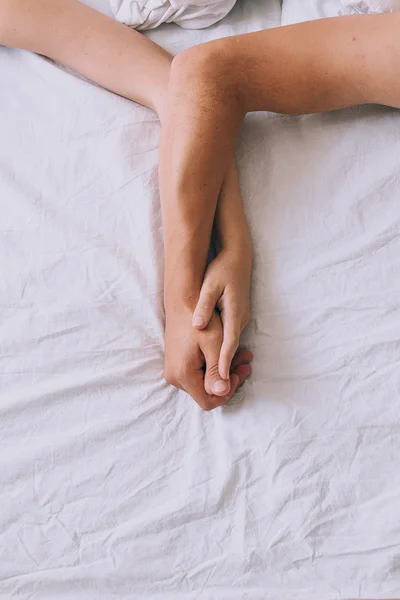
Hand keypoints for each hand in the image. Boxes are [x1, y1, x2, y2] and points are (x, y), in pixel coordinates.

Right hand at [164, 306, 251, 410]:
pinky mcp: (176, 363)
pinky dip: (213, 366)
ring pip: (202, 382)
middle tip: (246, 362)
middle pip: (205, 392)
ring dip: (223, 371)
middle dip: (228, 379)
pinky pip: (197, 373)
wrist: (182, 302)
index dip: (226, 393)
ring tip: (242, 355)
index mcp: (183, 374)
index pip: (207, 401)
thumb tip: (222, 392)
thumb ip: (218, 371)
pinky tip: (226, 353)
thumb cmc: (199, 320)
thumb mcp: (214, 344)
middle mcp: (174, 376)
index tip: (238, 374)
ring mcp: (173, 370)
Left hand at [192, 249, 250, 380]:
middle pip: (231, 350)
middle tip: (213, 385)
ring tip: (212, 377)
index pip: (228, 345)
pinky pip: (229, 339)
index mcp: (234, 315)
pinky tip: (212, 356)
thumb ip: (204, 306)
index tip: (220, 380)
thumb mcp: (210, 286)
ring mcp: (239, 320)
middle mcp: (239, 321)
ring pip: (230, 345)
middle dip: (223, 370)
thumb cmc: (222, 270)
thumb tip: (197, 325)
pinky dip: (223, 351)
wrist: (238, 257)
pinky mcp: (236, 318)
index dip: (224, 364)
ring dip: (223, 362)